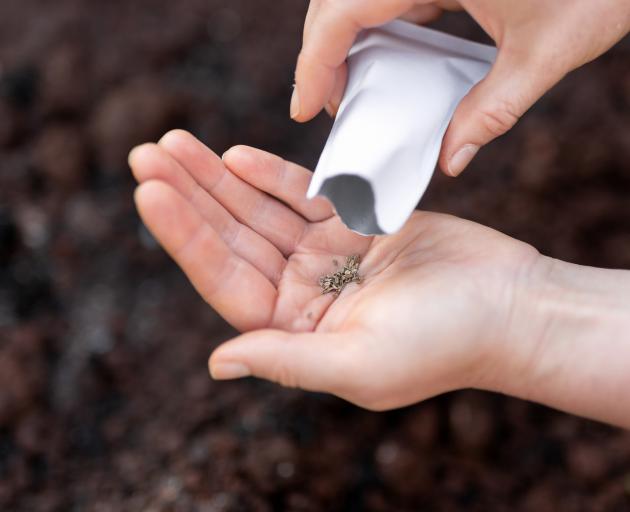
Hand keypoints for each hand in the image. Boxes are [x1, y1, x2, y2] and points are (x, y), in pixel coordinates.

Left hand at [128, 130, 540, 409]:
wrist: (511, 306)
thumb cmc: (445, 343)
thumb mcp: (360, 364)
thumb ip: (286, 360)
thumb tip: (217, 363)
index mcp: (297, 331)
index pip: (226, 281)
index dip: (185, 238)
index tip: (149, 195)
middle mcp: (304, 292)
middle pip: (233, 238)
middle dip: (189, 197)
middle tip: (145, 154)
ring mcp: (327, 254)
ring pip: (259, 209)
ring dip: (217, 177)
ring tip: (174, 144)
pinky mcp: (355, 222)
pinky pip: (303, 193)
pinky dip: (270, 175)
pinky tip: (233, 157)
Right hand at [292, 0, 629, 175]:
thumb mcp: (547, 51)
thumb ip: (492, 109)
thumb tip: (450, 161)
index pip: (343, 8)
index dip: (313, 60)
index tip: (303, 107)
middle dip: (323, 52)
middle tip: (327, 104)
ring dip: (348, 37)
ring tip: (352, 87)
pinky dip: (380, 22)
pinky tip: (391, 55)